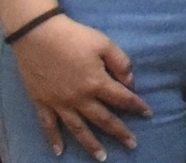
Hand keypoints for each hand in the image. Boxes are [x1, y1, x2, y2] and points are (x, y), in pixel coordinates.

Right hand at [11, 14, 147, 159]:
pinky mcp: (42, 102)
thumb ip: (121, 63)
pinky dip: (53, 139)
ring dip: (90, 144)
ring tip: (102, 157)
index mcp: (96, 83)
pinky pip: (48, 125)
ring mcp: (59, 103)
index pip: (122, 99)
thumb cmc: (74, 37)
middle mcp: (79, 98)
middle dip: (119, 132)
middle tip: (132, 144)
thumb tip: (130, 83)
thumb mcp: (104, 43)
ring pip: (78, 128)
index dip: (137, 106)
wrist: (37, 35)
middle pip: (103, 119)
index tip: (148, 113)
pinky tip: (59, 152)